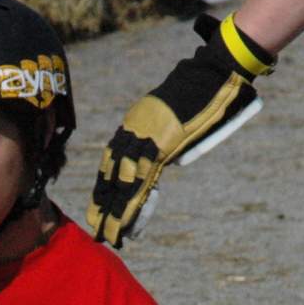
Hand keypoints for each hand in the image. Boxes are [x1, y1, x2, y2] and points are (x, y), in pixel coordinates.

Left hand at [87, 14, 273, 246]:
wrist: (210, 72)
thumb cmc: (200, 90)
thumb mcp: (174, 113)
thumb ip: (164, 135)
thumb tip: (165, 156)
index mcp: (134, 123)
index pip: (113, 158)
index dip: (105, 183)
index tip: (98, 203)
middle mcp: (133, 130)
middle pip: (112, 172)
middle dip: (103, 201)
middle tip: (93, 226)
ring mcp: (146, 137)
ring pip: (124, 180)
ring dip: (115, 209)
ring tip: (108, 233)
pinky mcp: (162, 144)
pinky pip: (144, 178)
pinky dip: (134, 201)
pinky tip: (125, 218)